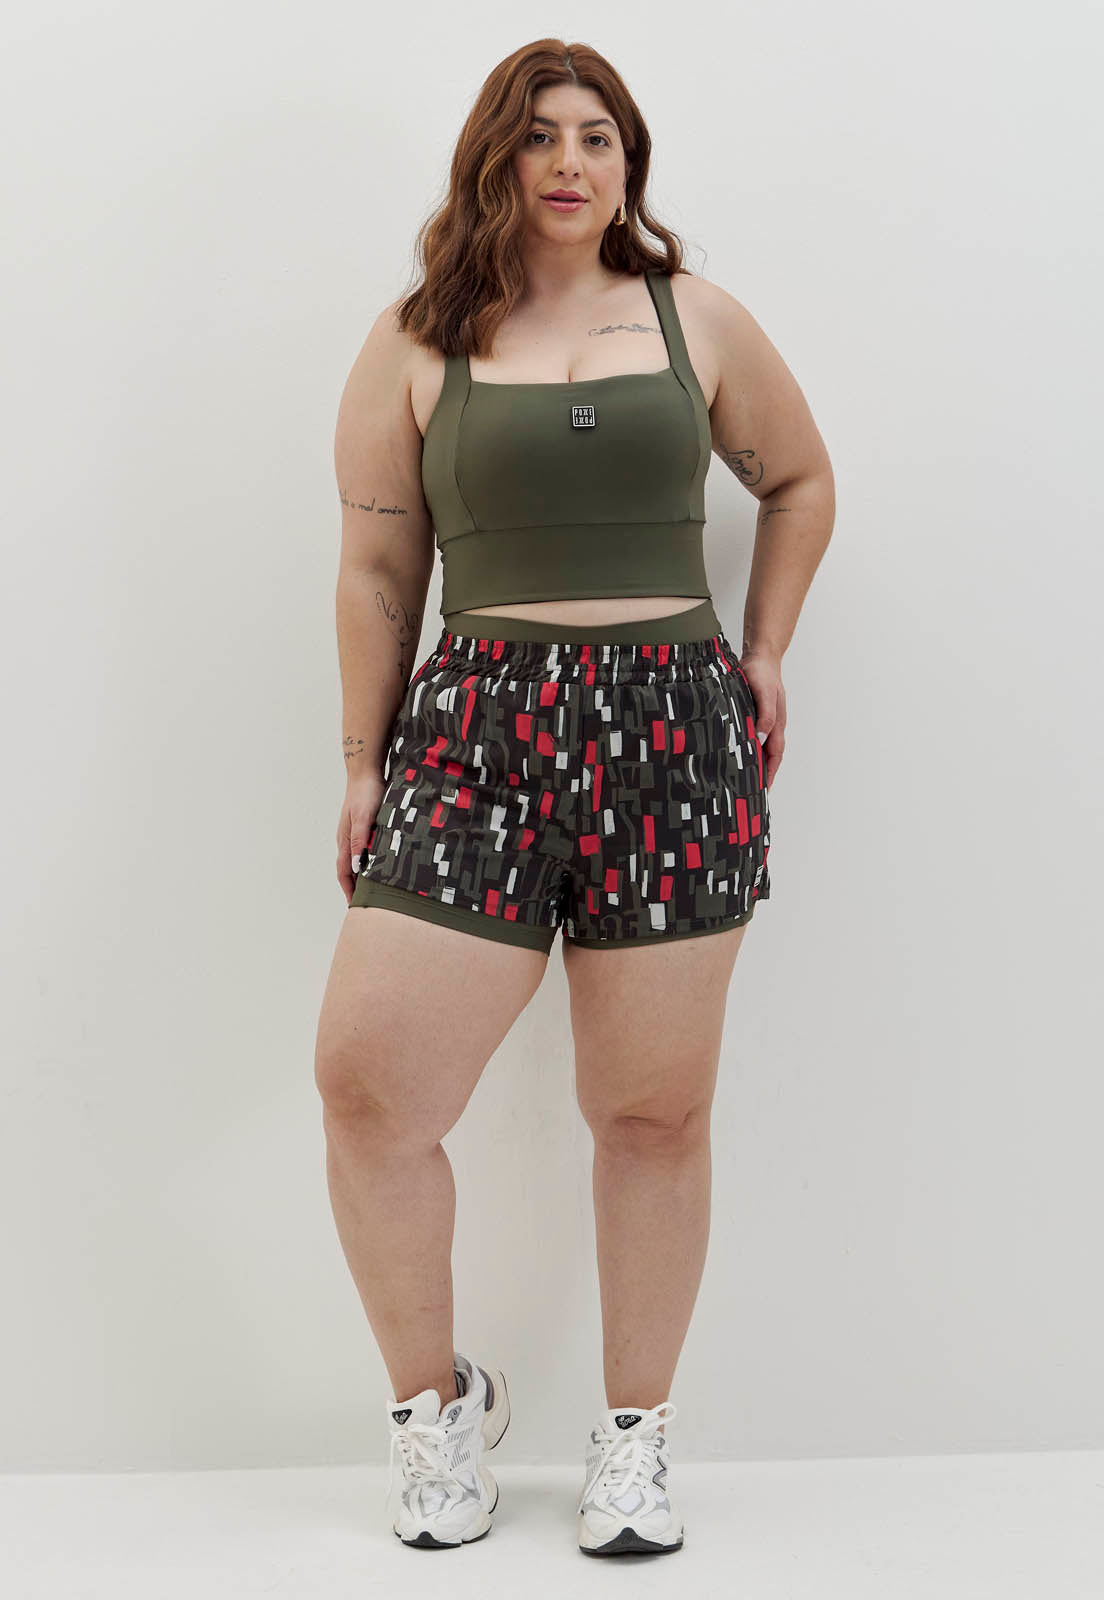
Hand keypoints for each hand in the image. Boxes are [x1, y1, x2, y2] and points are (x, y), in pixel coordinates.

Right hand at [338, 772, 387, 903]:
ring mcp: (352, 832)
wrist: (365, 772)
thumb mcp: (364, 818)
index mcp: (345, 840)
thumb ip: (360, 842)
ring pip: (354, 860)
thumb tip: (356, 867)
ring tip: (371, 889)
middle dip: (353, 887)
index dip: (349, 890)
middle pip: (347, 870)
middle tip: (364, 903)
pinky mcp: (361, 826)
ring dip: (360, 876)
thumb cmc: (366, 793)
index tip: (355, 906)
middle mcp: (346, 839)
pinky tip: (377, 864)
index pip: (344, 872)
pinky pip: (362, 850)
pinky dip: (367, 862)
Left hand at [738, 650, 784, 791]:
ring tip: (741, 780)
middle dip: (761, 775)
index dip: (769, 773)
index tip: (763, 791)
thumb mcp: (764, 693)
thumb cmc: (762, 673)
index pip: (774, 755)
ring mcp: (762, 721)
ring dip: (753, 763)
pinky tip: (733, 754)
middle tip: (750, 793)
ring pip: (758, 748)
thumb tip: (761, 738)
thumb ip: (764, 715)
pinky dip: (745, 748)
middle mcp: (770, 726)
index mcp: (776, 724)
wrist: (760, 657)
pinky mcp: (752, 715)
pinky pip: (750, 736)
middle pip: (768, 756)